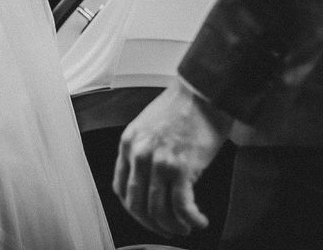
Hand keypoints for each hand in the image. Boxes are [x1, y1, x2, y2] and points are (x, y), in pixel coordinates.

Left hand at [113, 79, 225, 237]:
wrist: (202, 92)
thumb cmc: (180, 107)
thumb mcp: (147, 126)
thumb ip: (142, 151)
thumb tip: (149, 181)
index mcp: (127, 144)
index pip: (121, 189)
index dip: (133, 210)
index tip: (146, 217)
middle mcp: (139, 156)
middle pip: (137, 205)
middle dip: (151, 224)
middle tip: (166, 230)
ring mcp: (159, 164)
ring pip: (159, 211)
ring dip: (172, 227)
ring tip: (185, 229)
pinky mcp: (182, 169)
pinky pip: (182, 207)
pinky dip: (191, 220)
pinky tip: (199, 221)